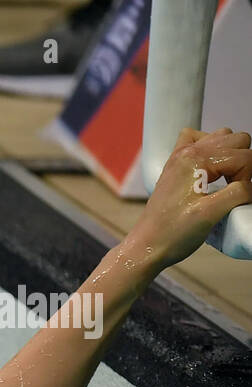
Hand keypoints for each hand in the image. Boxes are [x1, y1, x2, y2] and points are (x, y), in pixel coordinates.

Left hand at [125, 127, 251, 271]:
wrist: (147, 247)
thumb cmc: (173, 233)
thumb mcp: (211, 213)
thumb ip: (239, 192)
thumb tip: (250, 185)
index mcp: (195, 159)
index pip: (245, 155)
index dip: (247, 178)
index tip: (234, 197)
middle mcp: (187, 152)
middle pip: (237, 140)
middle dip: (242, 164)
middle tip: (230, 189)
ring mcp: (181, 157)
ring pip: (223, 137)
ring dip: (230, 156)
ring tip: (223, 181)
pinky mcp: (177, 166)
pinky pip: (199, 140)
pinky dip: (212, 151)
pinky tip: (210, 171)